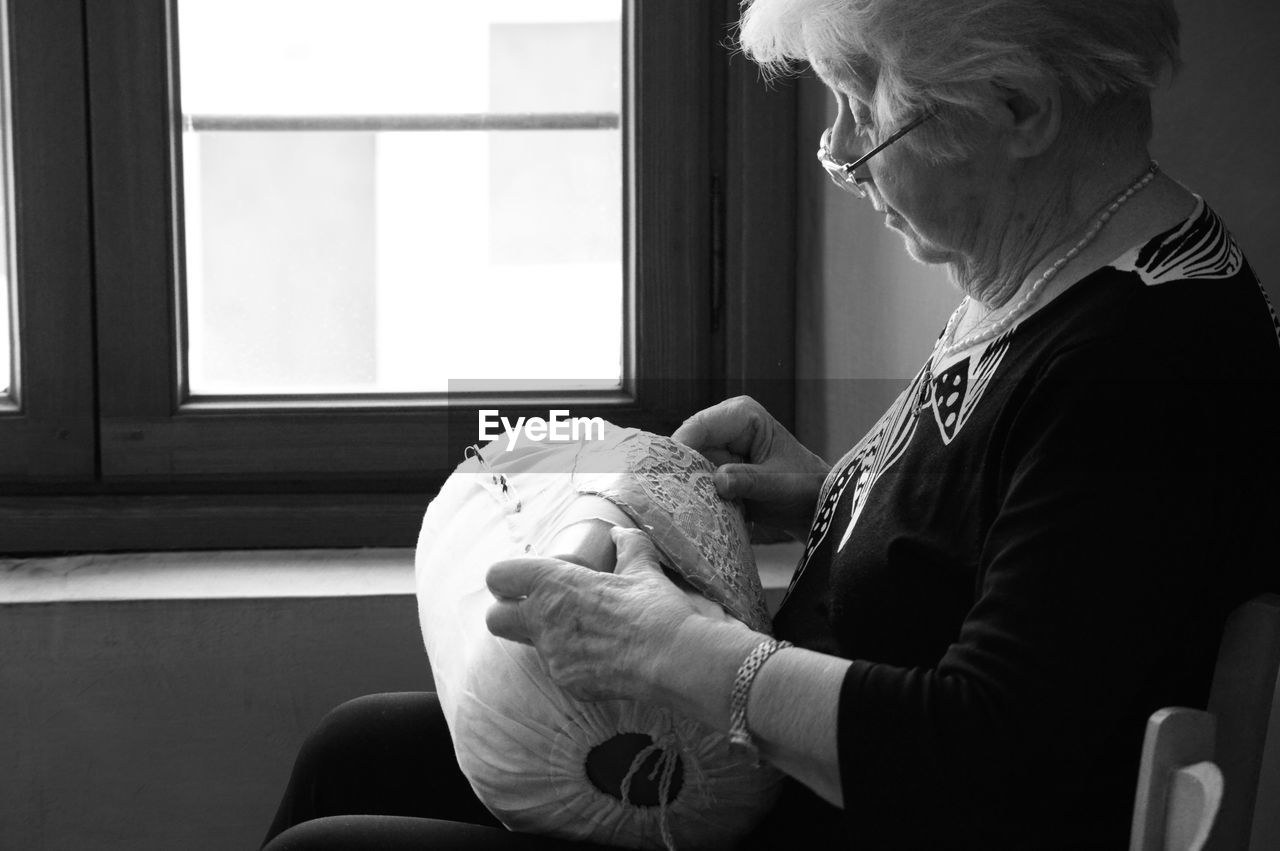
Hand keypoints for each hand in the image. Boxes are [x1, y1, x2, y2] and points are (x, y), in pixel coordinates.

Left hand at [485, 527, 700, 702]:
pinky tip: (600, 656)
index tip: (524, 580)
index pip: (499, 576)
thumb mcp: (643, 567)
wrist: (671, 658)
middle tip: (537, 607)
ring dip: (544, 637)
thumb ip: (627, 546)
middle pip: (495, 618)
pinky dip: (572, 662)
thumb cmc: (653, 607)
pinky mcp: (566, 681)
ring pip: (528, 647)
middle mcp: (542, 620)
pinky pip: (558, 669)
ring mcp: (551, 656)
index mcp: (553, 583)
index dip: (507, 578)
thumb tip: (619, 534)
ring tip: (579, 632)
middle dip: (508, 612)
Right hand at [672, 396, 829, 539]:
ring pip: (686, 466)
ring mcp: (717, 448)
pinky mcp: (713, 469)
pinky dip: (695, 496)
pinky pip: (694, 481)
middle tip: (672, 497)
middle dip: (681, 471)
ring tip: (685, 508)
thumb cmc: (803, 486)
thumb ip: (750, 481)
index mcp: (741, 415)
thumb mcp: (780, 485)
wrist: (812, 503)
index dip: (681, 447)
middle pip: (687, 446)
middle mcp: (723, 426)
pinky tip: (694, 511)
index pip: (700, 425)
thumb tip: (718, 481)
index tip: (668, 474)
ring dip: (687, 487)